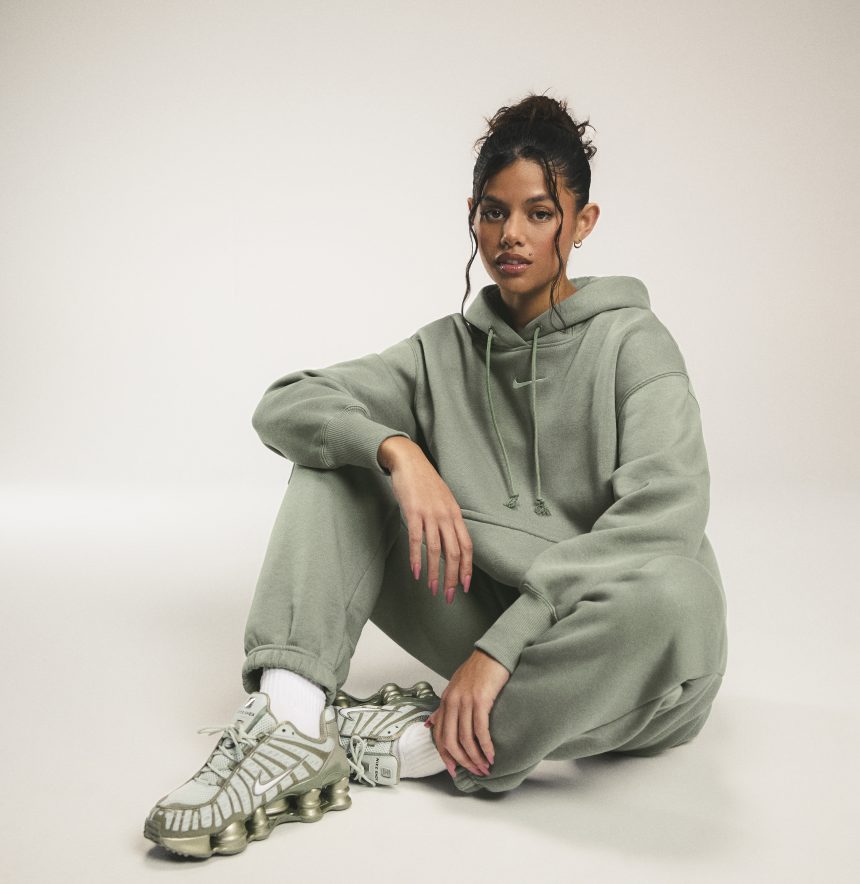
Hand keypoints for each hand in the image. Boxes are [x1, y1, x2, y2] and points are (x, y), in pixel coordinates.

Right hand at [378, 437, 472, 602]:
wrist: (409, 461)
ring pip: (435, 550)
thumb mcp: (443, 501)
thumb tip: (449, 544)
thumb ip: (448, 521)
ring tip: (432, 589)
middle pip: (454, 553)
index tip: (466, 586)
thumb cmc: (425, 482)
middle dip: (453, 577)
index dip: (467, 568)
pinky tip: (416, 572)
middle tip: (449, 596)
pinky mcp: (413, 512)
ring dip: (434, 573)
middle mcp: (446, 515)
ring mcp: (430, 514)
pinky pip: (416, 540)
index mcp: (455, 514)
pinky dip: (416, 558)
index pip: (466, 546)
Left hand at [424, 648, 509, 777]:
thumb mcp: (455, 687)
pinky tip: (491, 755)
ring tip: (485, 767)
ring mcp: (464, 701)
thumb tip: (429, 725)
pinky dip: (486, 746)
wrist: (492, 653)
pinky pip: (480, 730)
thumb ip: (443, 708)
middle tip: (475, 772)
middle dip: (463, 762)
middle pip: (451, 741)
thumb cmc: (477, 671)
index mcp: (445, 701)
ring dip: (476, 758)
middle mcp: (451, 702)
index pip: (439, 735)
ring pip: (466, 739)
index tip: (454, 770)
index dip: (446, 756)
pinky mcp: (480, 700)